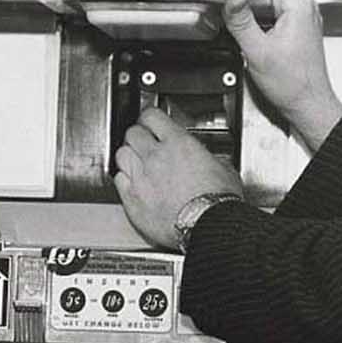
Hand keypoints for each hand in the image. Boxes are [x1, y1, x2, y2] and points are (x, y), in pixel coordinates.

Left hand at [113, 107, 242, 248]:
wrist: (209, 226)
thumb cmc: (217, 201)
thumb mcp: (222, 168)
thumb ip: (207, 157)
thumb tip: (207, 159)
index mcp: (178, 143)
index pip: (151, 116)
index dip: (150, 117)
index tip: (151, 122)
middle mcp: (155, 157)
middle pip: (132, 133)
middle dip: (138, 136)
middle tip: (144, 142)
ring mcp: (141, 178)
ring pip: (121, 154)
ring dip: (129, 156)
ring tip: (137, 162)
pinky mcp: (132, 200)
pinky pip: (118, 180)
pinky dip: (123, 179)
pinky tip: (132, 183)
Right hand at [221, 0, 341, 151]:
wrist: (309, 105)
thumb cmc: (294, 84)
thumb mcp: (259, 52)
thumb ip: (241, 22)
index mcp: (296, 4)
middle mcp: (301, 5)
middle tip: (219, 4)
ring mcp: (298, 16)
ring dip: (244, 5)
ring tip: (228, 17)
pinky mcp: (293, 27)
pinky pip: (269, 11)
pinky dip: (253, 16)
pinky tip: (243, 28)